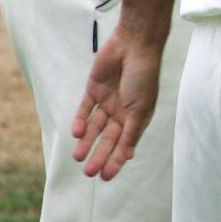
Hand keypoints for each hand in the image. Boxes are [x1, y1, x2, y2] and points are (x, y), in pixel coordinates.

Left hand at [71, 23, 164, 181]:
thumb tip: (128, 156)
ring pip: (95, 127)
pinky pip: (85, 109)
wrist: (134, 45)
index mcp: (137, 116)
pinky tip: (77, 133)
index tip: (106, 177)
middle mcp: (123, 111)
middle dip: (99, 155)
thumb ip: (132, 132)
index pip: (125, 143)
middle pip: (108, 138)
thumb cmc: (143, 76)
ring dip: (87, 142)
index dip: (116, 160)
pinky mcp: (94, 90)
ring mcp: (108, 101)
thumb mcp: (140, 108)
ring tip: (78, 157)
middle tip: (89, 172)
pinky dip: (81, 121)